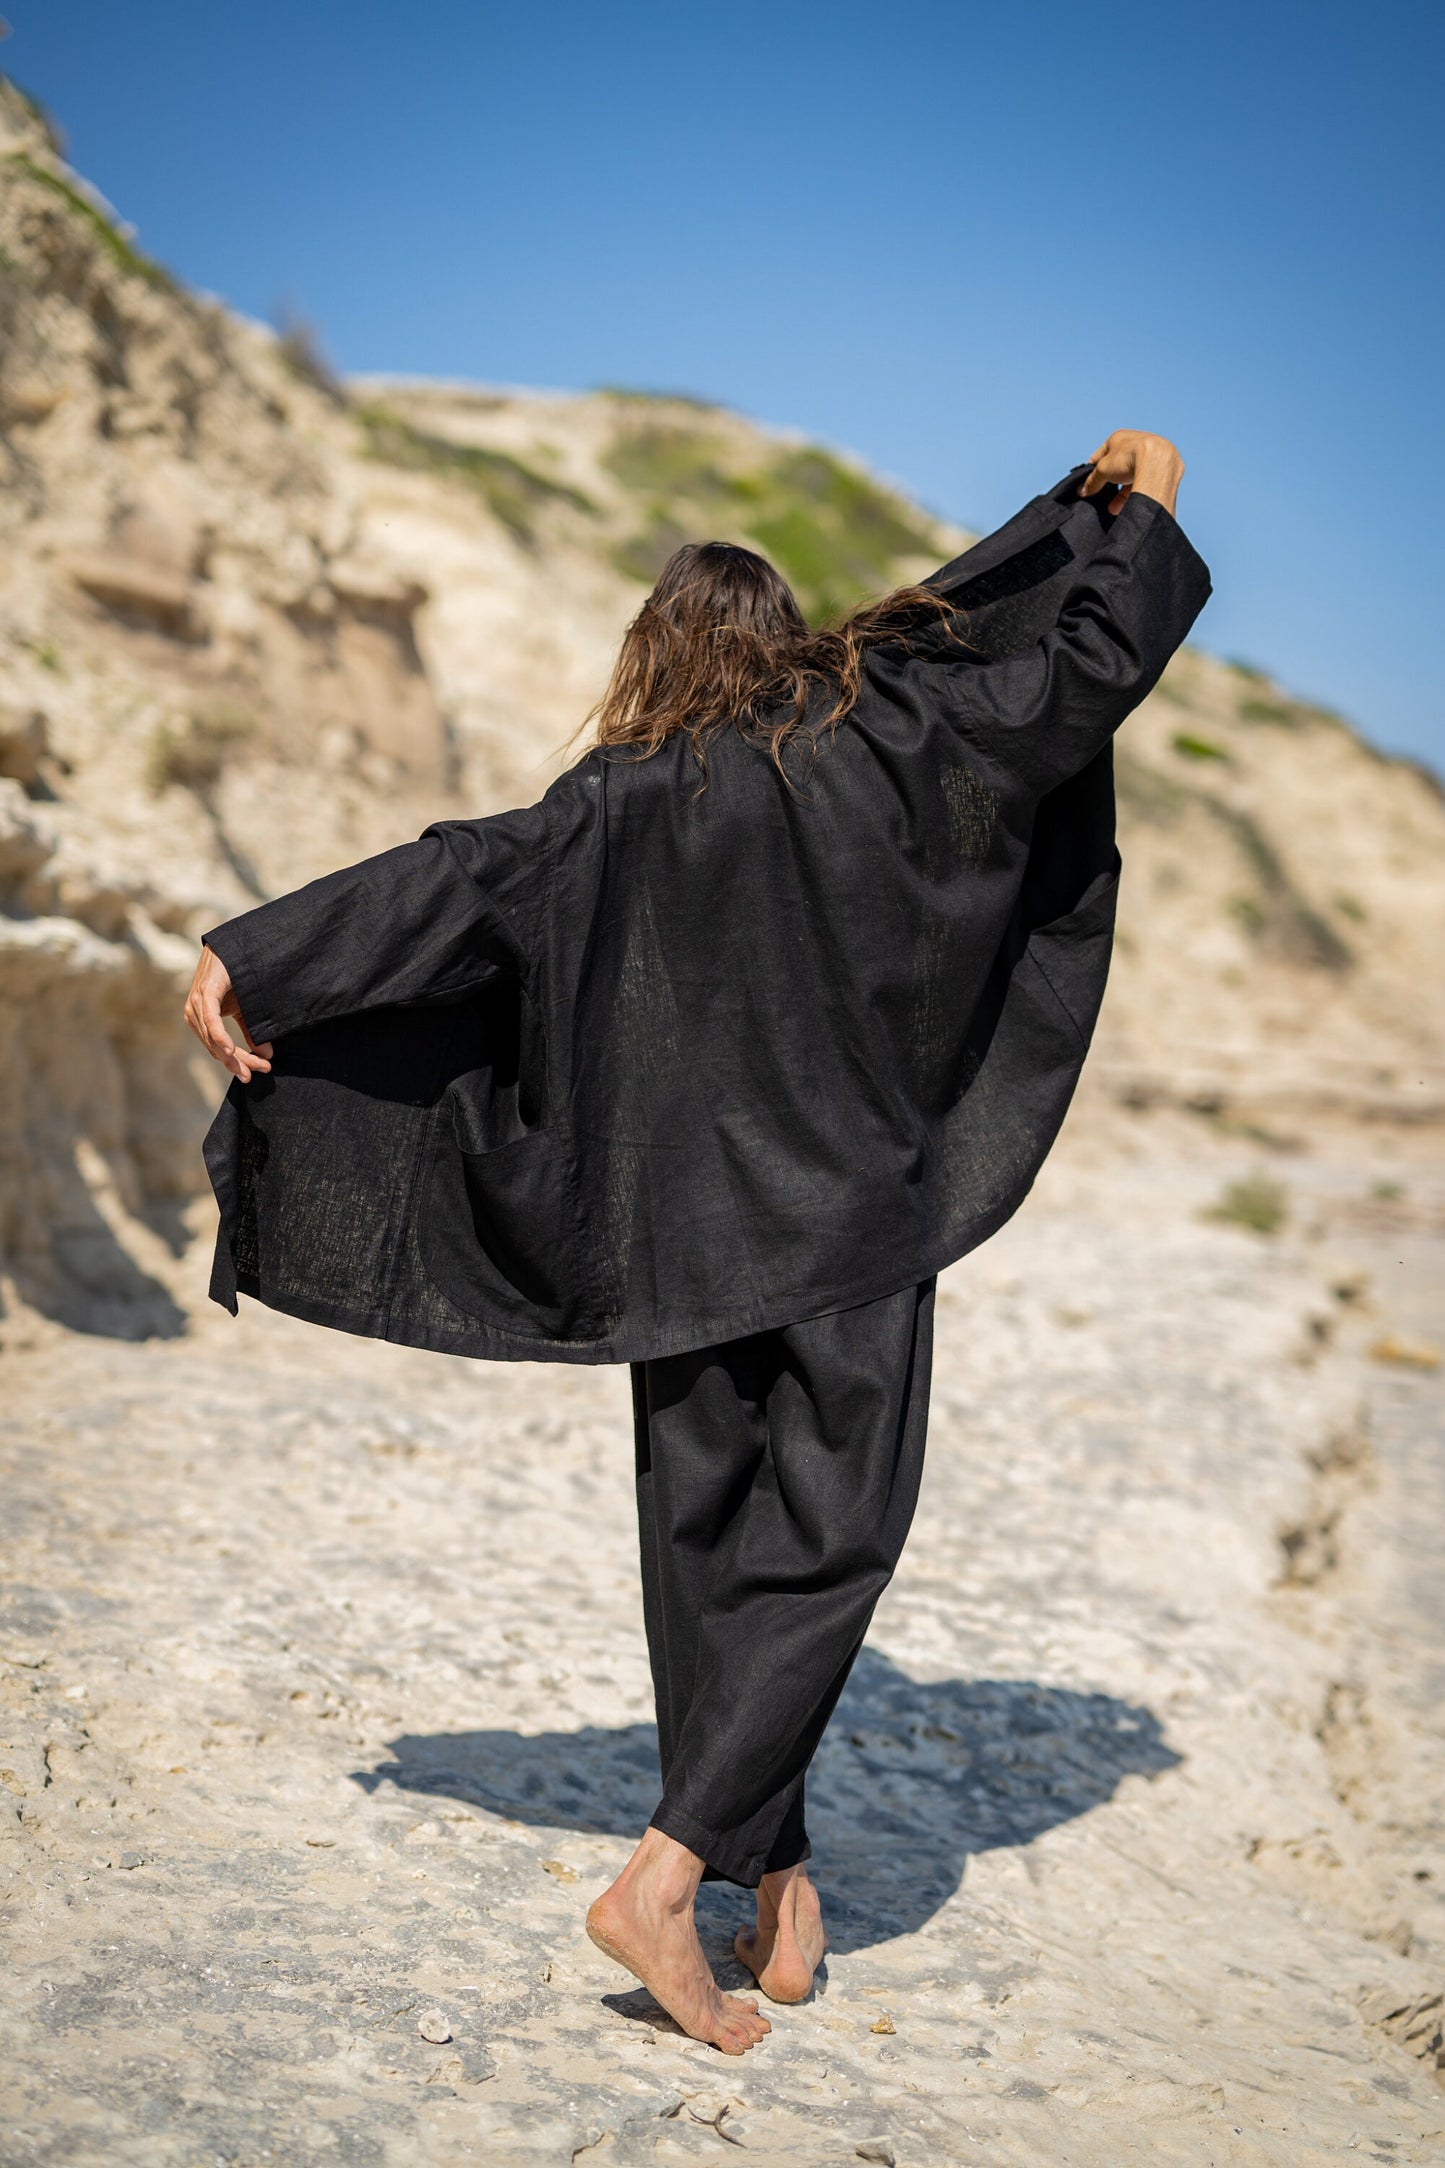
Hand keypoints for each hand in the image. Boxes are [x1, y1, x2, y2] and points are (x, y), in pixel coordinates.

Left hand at [183, 945, 272, 1080]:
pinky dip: (220, 1037)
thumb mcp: (243, 1009)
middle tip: (263, 1070)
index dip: (238, 1063)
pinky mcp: (204, 993)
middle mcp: (193, 1015)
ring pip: (214, 1040)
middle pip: (217, 1049)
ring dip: (236, 1055)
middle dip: (240, 1062)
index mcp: (199, 1020)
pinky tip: (230, 1050)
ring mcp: (196, 1004)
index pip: (218, 1050)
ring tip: (260, 1063)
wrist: (234, 947)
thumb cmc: (235, 977)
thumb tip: (266, 1055)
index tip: (255, 1074)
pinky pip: (211, 1021)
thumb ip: (249, 1032)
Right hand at [1079, 431, 1183, 517]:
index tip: (1088, 483)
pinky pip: (1146, 481)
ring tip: (1115, 507)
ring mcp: (1151, 454)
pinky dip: (1136, 492)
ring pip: (1133, 475)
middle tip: (1104, 497)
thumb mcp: (1103, 470)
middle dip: (1110, 484)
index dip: (1093, 470)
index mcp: (1120, 437)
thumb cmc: (1130, 457)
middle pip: (1118, 466)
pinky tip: (1129, 505)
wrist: (1158, 462)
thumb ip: (1092, 480)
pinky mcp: (1163, 466)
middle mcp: (1137, 442)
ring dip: (1123, 492)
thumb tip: (1082, 490)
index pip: (1101, 454)